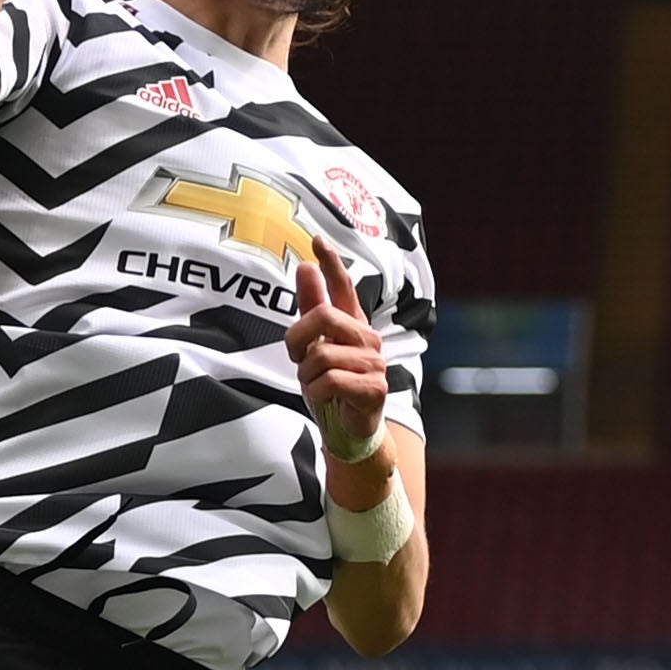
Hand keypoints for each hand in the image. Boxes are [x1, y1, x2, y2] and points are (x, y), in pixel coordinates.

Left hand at [285, 233, 386, 449]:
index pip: (344, 287)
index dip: (331, 263)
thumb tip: (306, 267)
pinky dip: (317, 392)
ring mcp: (374, 362)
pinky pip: (330, 381)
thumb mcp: (312, 347)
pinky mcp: (375, 388)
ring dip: (307, 375)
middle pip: (324, 316)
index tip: (317, 240)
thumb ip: (311, 308)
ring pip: (322, 355)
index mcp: (352, 324)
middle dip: (297, 339)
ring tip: (316, 384)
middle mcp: (367, 337)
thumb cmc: (331, 385)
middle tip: (296, 358)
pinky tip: (327, 398)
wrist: (347, 429)